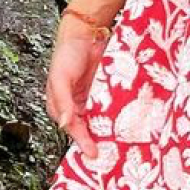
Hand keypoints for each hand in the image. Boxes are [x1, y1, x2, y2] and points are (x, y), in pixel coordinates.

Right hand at [45, 20, 109, 154]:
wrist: (87, 33)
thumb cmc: (67, 54)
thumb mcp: (60, 78)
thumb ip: (62, 101)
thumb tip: (64, 123)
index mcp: (61, 105)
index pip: (72, 128)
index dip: (82, 141)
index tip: (93, 153)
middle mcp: (77, 105)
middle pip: (88, 128)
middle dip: (97, 141)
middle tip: (110, 155)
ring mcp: (93, 99)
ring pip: (101, 120)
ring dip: (110, 131)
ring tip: (122, 146)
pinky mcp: (106, 92)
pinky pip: (112, 108)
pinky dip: (119, 116)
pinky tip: (129, 124)